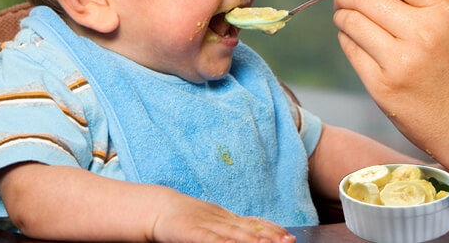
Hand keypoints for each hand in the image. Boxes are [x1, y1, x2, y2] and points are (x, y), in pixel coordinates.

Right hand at [151, 189, 294, 242]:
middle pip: (249, 230)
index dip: (272, 229)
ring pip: (233, 234)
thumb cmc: (186, 220)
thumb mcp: (213, 223)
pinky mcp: (192, 233)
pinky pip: (210, 239)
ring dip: (252, 240)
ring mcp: (207, 225)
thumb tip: (254, 235)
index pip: (254, 223)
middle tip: (287, 241)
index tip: (288, 236)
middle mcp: (221, 220)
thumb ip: (231, 230)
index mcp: (227, 218)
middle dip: (269, 237)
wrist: (160, 209)